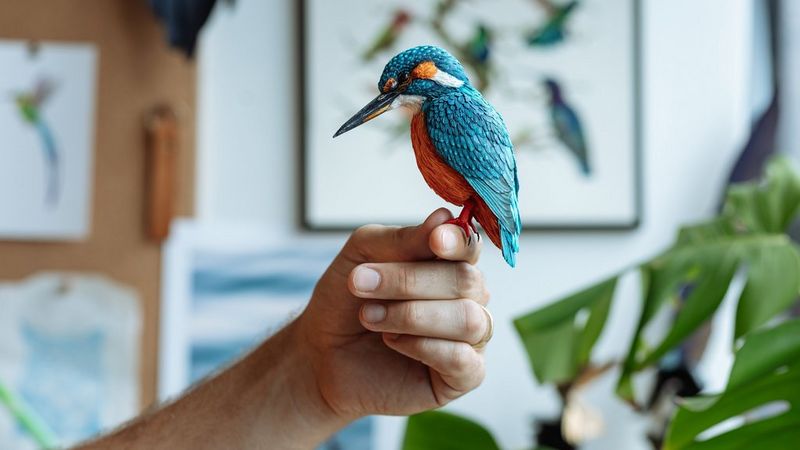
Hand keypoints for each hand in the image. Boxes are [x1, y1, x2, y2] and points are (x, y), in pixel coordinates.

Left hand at [294, 208, 491, 421]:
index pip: (470, 247)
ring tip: (370, 316)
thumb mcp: (362, 255)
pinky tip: (392, 341)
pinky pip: (463, 360)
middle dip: (409, 281)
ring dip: (413, 315)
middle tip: (360, 283)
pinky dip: (424, 347)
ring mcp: (469, 339)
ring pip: (469, 320)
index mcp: (449, 263)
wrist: (321, 352)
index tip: (435, 240)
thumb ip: (403, 238)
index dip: (459, 242)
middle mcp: (467, 298)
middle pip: (466, 281)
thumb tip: (445, 218)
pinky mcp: (462, 376)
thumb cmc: (345, 301)